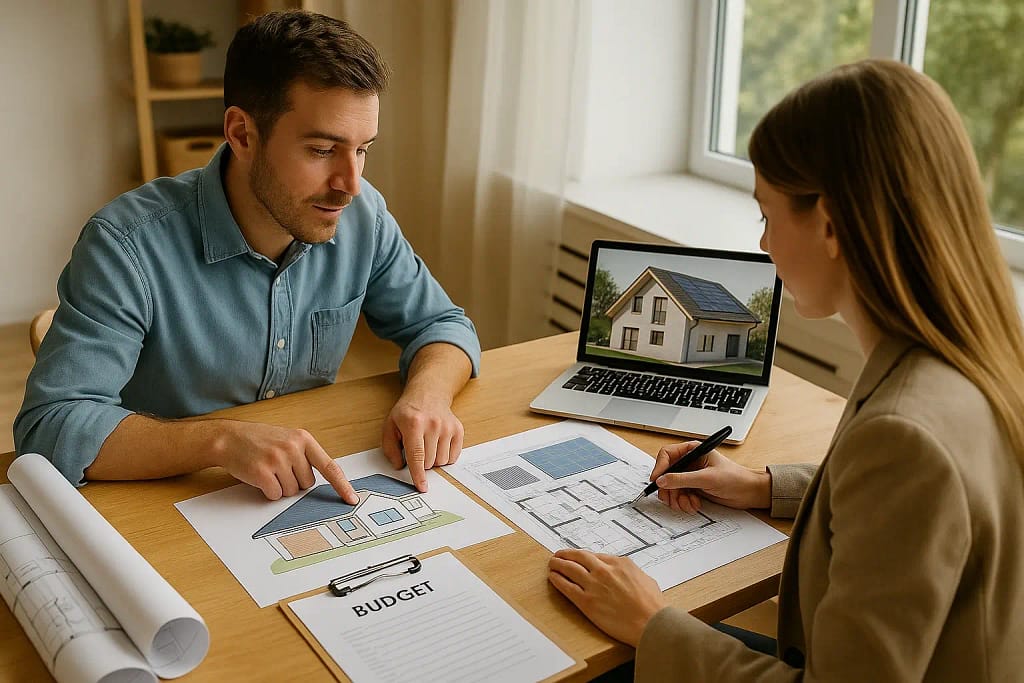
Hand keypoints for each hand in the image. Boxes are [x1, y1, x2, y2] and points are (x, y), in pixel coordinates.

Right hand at [211, 420, 357, 502]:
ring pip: (291, 491)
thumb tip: (321, 481)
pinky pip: (275, 495)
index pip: (329, 466)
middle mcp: (293, 447)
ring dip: (280, 487)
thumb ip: (305, 455)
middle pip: (307, 484)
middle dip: (294, 482)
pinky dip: (268, 492)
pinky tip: (259, 477)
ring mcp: (278, 460)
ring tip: (268, 470)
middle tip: (278, 468)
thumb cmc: (259, 440)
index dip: (342, 485)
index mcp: (304, 439)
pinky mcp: (263, 472)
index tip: (352, 499)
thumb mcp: (287, 439)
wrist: (228, 438)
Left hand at [381, 389, 464, 491]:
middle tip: (417, 448)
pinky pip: (453, 456)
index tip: (422, 487)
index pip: (416, 456)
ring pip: (442, 461)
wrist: (428, 394)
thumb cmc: (408, 412)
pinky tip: (438, 444)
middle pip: (429, 462)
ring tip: (427, 445)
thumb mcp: (390, 426)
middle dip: (422, 462)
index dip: (418, 474)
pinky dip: (445, 456)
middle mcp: (433, 424)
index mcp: (414, 423)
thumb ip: (390, 448)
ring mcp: (447, 427)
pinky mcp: (458, 429)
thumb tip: (400, 466)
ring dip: (433, 460)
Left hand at [548, 549, 666, 646]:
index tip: (578, 557)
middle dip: (567, 554)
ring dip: (558, 564)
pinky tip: (553, 577)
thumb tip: (625, 574)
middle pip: (579, 557)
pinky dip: (557, 580)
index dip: (583, 556)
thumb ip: (631, 573)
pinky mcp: (587, 602)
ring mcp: (594, 585)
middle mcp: (604, 571)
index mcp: (620, 563)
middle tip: (559, 555)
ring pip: (569, 569)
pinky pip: (567, 587)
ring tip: (552, 563)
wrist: (651, 623)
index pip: (595, 556)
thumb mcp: (645, 579)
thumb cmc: (653, 606)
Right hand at [651, 441, 770, 512]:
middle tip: (671, 499)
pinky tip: (694, 504)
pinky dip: (684, 502)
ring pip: (671, 487)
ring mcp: (691, 476)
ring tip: (688, 503)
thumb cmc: (735, 478)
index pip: (667, 454)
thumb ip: (682, 479)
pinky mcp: (693, 488)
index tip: (657, 480)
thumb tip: (662, 480)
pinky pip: (679, 495)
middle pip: (667, 474)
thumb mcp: (707, 478)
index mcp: (693, 451)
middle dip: (668, 488)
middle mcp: (690, 462)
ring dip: (677, 498)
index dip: (660, 467)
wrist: (749, 493)